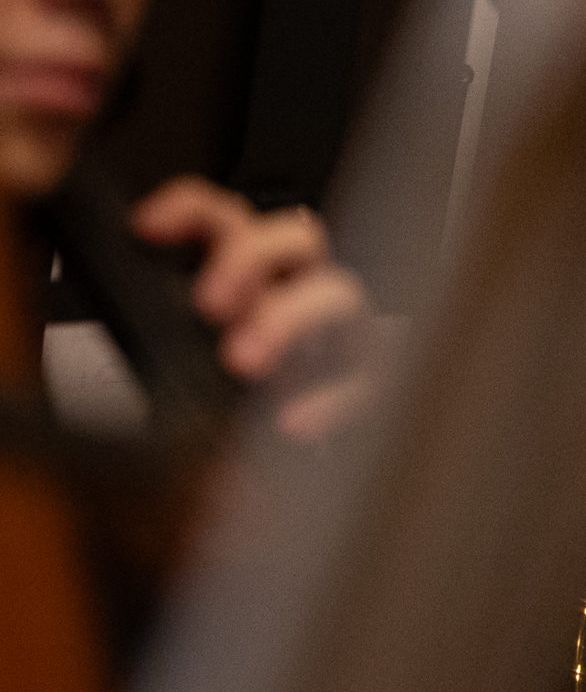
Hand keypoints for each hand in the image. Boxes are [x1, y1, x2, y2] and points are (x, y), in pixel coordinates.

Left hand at [128, 176, 369, 437]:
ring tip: (244, 358)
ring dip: (289, 317)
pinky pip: (366, 379)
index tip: (149, 226)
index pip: (230, 220)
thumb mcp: (183, 359)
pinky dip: (333, 396)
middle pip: (299, 236)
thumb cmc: (229, 411)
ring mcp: (340, 339)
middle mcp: (301, 296)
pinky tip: (295, 420)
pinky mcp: (369, 385)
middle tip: (209, 301)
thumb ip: (158, 324)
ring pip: (339, 295)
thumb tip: (109, 311)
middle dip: (252, 255)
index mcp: (251, 280)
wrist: (272, 482)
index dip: (194, 209)